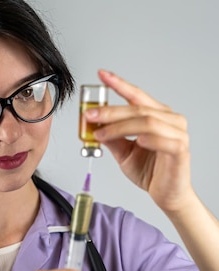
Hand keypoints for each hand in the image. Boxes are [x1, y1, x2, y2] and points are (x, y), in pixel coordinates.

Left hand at [87, 70, 193, 213]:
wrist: (167, 195)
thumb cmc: (151, 171)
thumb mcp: (124, 153)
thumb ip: (112, 138)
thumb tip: (93, 126)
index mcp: (157, 115)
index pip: (136, 95)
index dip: (118, 83)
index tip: (101, 75)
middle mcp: (170, 119)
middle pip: (138, 108)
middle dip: (110, 111)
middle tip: (90, 115)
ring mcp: (177, 133)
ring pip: (147, 122)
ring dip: (120, 127)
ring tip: (101, 134)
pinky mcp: (180, 149)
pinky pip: (164, 140)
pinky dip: (148, 138)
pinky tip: (137, 141)